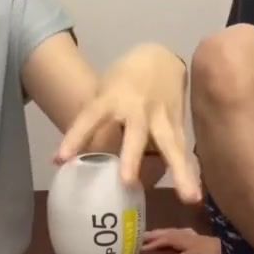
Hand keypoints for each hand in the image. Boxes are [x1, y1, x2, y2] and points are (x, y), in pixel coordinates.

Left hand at [56, 44, 200, 203]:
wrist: (158, 57)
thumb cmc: (123, 81)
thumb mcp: (104, 94)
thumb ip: (96, 126)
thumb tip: (77, 161)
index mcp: (110, 99)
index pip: (89, 118)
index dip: (74, 137)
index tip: (60, 159)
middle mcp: (137, 109)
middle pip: (135, 134)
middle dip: (131, 158)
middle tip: (127, 182)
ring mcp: (161, 117)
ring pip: (170, 145)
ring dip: (179, 171)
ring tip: (188, 197)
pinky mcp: (177, 124)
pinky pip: (181, 150)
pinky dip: (187, 172)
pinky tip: (193, 194)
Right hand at [142, 228, 220, 253]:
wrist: (229, 249)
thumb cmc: (213, 253)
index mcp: (185, 239)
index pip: (166, 240)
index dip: (154, 243)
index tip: (141, 247)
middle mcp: (186, 235)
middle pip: (167, 233)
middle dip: (154, 234)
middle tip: (141, 236)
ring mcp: (191, 235)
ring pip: (172, 232)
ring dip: (161, 233)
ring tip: (151, 235)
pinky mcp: (195, 238)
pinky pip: (178, 233)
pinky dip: (171, 234)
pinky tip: (172, 236)